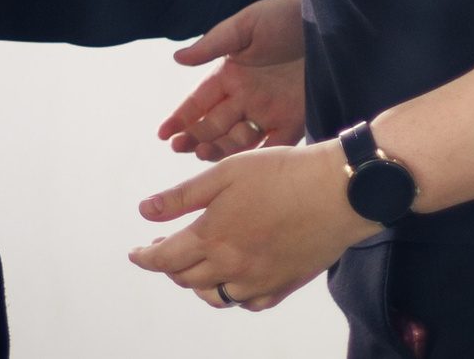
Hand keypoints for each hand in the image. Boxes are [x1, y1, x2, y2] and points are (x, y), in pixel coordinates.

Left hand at [128, 140, 375, 310]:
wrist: (339, 191)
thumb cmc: (284, 173)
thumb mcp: (227, 172)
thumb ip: (183, 196)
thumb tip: (145, 211)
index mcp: (212, 237)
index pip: (163, 258)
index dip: (144, 257)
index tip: (135, 253)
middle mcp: (231, 266)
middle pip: (185, 278)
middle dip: (169, 265)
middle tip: (165, 249)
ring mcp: (258, 281)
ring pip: (214, 296)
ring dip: (198, 283)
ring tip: (197, 264)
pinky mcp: (283, 285)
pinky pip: (247, 302)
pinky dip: (234, 293)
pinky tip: (235, 277)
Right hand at [159, 0, 306, 160]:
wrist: (332, 23)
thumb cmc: (286, 16)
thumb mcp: (248, 25)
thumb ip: (214, 44)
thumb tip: (178, 58)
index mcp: (231, 73)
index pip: (199, 101)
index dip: (181, 117)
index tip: (163, 134)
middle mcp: (246, 96)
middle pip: (214, 124)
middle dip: (194, 138)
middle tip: (180, 147)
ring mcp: (269, 110)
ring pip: (238, 139)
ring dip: (220, 148)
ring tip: (205, 151)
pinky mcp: (294, 119)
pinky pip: (273, 144)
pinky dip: (258, 155)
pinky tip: (242, 163)